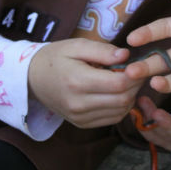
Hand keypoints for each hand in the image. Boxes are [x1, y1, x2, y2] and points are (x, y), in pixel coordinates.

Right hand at [28, 38, 143, 128]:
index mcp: (78, 81)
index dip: (135, 74)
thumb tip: (126, 56)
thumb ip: (103, 50)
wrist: (32, 79)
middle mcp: (79, 104)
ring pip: (120, 111)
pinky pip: (112, 118)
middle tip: (136, 70)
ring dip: (130, 96)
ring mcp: (80, 117)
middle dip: (136, 85)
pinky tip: (117, 92)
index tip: (138, 63)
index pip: (119, 83)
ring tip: (125, 80)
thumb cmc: (55, 57)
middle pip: (123, 99)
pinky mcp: (82, 124)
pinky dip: (121, 106)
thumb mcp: (77, 45)